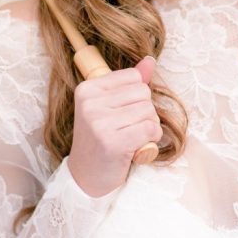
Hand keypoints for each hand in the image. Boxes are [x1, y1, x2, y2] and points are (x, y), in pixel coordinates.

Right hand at [67, 55, 161, 196]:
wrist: (86, 177)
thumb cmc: (102, 139)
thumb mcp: (111, 107)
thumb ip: (130, 83)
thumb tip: (150, 60)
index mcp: (87, 89)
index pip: (134, 77)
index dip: (137, 97)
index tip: (121, 114)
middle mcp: (90, 103)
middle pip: (143, 93)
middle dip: (144, 112)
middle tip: (127, 129)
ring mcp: (100, 123)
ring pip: (149, 111)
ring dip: (149, 128)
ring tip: (131, 139)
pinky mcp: (113, 142)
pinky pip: (150, 129)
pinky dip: (151, 140)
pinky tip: (137, 148)